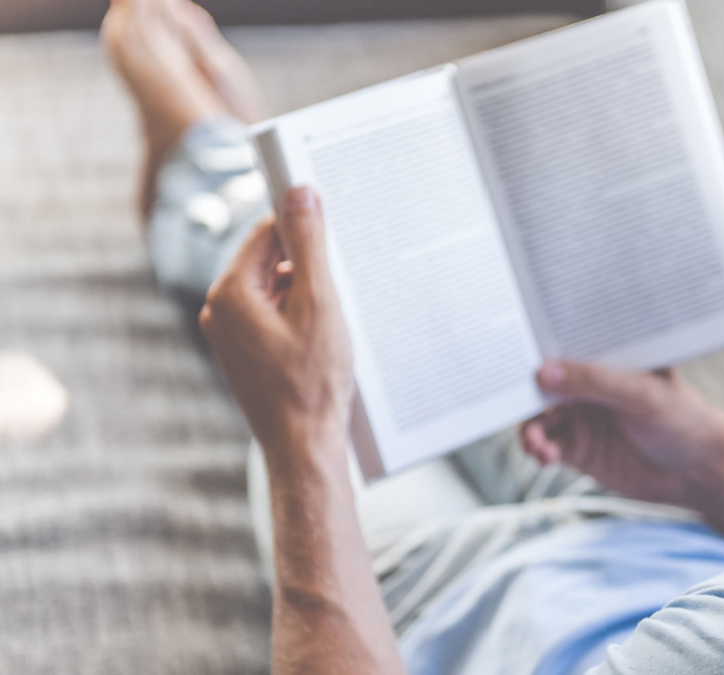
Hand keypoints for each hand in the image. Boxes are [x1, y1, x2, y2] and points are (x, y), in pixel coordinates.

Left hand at [199, 187, 353, 467]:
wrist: (304, 444)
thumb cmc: (313, 382)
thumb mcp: (320, 304)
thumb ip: (309, 244)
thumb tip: (301, 192)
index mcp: (229, 293)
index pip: (265, 232)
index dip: (301, 227)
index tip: (333, 226)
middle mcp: (219, 310)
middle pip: (268, 259)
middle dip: (306, 267)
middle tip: (338, 289)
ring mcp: (229, 333)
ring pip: (272, 288)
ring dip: (305, 293)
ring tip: (331, 324)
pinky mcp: (243, 351)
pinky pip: (271, 314)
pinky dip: (298, 316)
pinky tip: (321, 339)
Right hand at [521, 361, 723, 505]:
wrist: (699, 472)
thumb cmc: (683, 419)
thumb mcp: (642, 394)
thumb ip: (595, 382)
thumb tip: (544, 371)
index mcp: (606, 357)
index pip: (565, 344)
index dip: (538, 346)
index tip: (513, 350)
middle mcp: (588, 384)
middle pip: (543, 381)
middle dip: (522, 390)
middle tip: (506, 399)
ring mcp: (581, 416)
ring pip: (538, 416)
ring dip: (530, 427)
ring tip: (536, 442)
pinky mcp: (578, 449)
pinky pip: (546, 445)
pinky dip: (538, 448)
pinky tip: (543, 455)